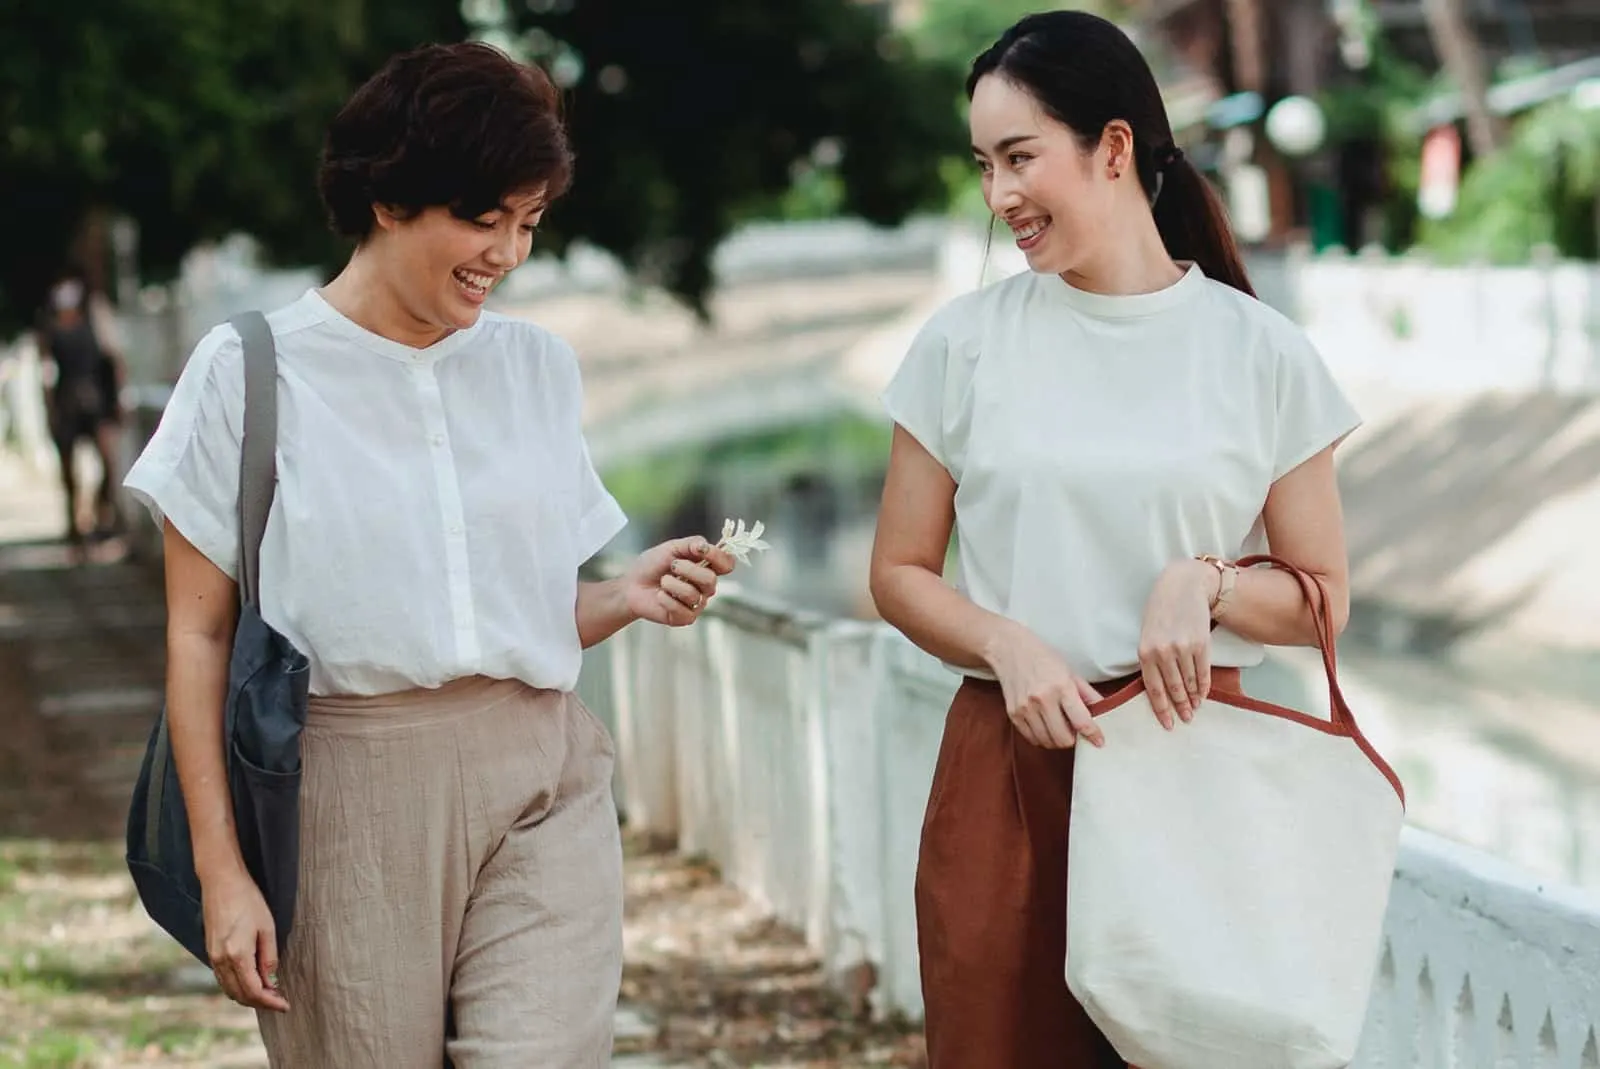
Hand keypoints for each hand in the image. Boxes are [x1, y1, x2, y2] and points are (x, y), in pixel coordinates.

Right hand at [201, 866, 288, 1012]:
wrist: (221, 882)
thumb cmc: (248, 900)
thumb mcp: (267, 928)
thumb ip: (269, 957)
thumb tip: (272, 982)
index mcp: (237, 955)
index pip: (254, 991)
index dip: (270, 1002)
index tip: (285, 1005)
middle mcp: (221, 961)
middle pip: (240, 995)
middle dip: (260, 1002)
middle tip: (279, 1001)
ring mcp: (212, 957)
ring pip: (229, 989)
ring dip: (247, 996)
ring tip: (268, 993)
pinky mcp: (210, 951)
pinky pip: (222, 978)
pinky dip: (237, 986)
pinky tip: (251, 980)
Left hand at [623, 535, 736, 625]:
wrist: (631, 585)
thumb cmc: (652, 566)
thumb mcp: (672, 548)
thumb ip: (691, 544)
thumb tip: (705, 547)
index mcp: (706, 567)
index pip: (727, 564)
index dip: (718, 557)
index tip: (701, 550)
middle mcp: (705, 586)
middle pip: (711, 580)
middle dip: (689, 570)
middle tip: (673, 566)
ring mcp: (697, 603)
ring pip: (694, 594)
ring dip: (673, 584)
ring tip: (663, 581)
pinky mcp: (685, 618)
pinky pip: (683, 610)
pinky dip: (666, 599)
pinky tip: (659, 595)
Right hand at [984, 622, 1103, 748]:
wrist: (1009, 649)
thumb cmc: (1042, 658)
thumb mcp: (1070, 672)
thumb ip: (1087, 694)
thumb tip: (1105, 711)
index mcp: (1061, 686)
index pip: (1081, 721)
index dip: (1093, 735)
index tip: (1098, 741)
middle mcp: (1042, 699)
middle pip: (1063, 738)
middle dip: (1073, 739)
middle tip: (1075, 730)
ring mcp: (1025, 708)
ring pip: (1047, 742)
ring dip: (1057, 740)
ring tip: (1059, 727)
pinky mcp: (1013, 714)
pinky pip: (1032, 738)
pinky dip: (1042, 737)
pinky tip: (1045, 726)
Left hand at [1138, 560, 1218, 728]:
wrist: (1183, 586)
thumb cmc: (1160, 610)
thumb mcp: (1147, 633)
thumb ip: (1151, 658)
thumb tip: (1160, 687)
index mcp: (1145, 651)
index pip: (1154, 689)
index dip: (1162, 709)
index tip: (1168, 724)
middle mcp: (1163, 652)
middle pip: (1174, 688)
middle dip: (1180, 707)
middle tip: (1185, 720)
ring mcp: (1183, 648)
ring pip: (1190, 682)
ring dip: (1193, 698)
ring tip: (1195, 709)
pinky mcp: (1201, 644)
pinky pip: (1203, 672)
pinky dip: (1204, 686)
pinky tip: (1203, 695)